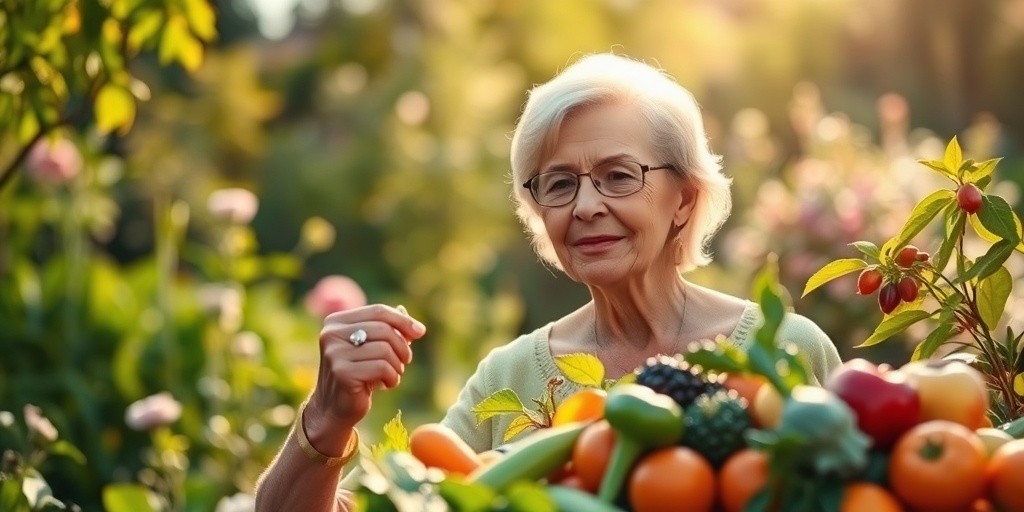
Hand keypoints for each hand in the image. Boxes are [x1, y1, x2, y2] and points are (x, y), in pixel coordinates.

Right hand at [308, 304, 425, 433]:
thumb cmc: (359, 374)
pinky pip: (381, 367)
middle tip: (404, 361)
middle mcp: (332, 334)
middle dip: (402, 346)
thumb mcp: (372, 348)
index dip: (403, 321)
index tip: (420, 332)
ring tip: (393, 374)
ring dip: (397, 365)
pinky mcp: (342, 373)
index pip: (378, 311)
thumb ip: (386, 328)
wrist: (335, 408)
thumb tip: (403, 310)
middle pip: (383, 329)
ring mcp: (335, 353)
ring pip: (384, 349)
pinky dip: (392, 377)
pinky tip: (386, 385)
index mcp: (336, 321)